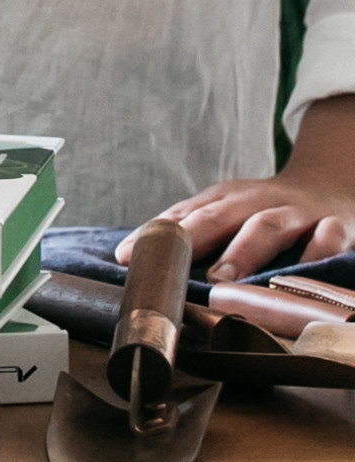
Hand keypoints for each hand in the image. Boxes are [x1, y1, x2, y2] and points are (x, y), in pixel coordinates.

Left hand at [118, 94, 354, 279]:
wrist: (330, 184)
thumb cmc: (267, 210)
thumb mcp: (229, 213)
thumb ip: (194, 235)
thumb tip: (142, 261)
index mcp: (224, 200)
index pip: (184, 216)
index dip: (155, 236)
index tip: (126, 258)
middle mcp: (255, 202)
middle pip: (219, 216)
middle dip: (194, 240)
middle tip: (175, 269)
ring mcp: (295, 213)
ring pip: (267, 227)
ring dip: (243, 251)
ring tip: (223, 277)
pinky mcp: (335, 225)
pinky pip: (328, 237)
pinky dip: (317, 251)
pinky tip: (304, 269)